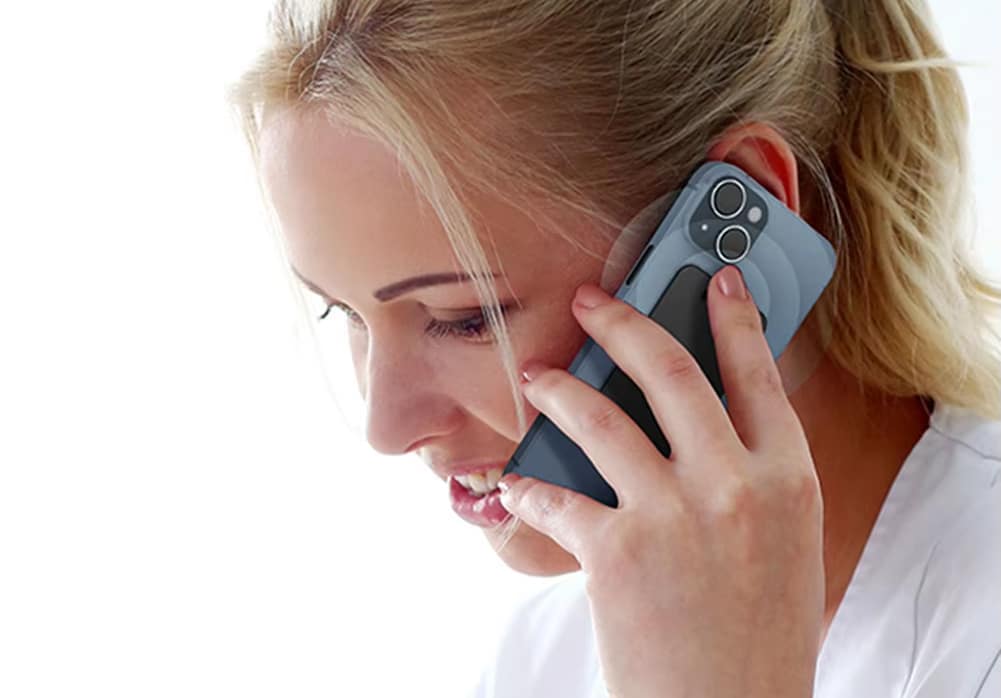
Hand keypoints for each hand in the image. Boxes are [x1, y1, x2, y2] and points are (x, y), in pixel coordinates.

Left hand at [497, 266, 824, 697]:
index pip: (759, 374)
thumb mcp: (782, 545)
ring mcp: (674, 516)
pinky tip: (514, 485)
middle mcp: (734, 486)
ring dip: (560, 389)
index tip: (716, 279)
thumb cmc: (760, 637)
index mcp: (786, 480)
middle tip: (592, 300)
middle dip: (624, 321)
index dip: (735, 318)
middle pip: (670, 371)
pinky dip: (527, 488)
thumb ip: (751, 479)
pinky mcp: (617, 554)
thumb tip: (697, 424)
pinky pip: (556, 499)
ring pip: (601, 418)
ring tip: (537, 377)